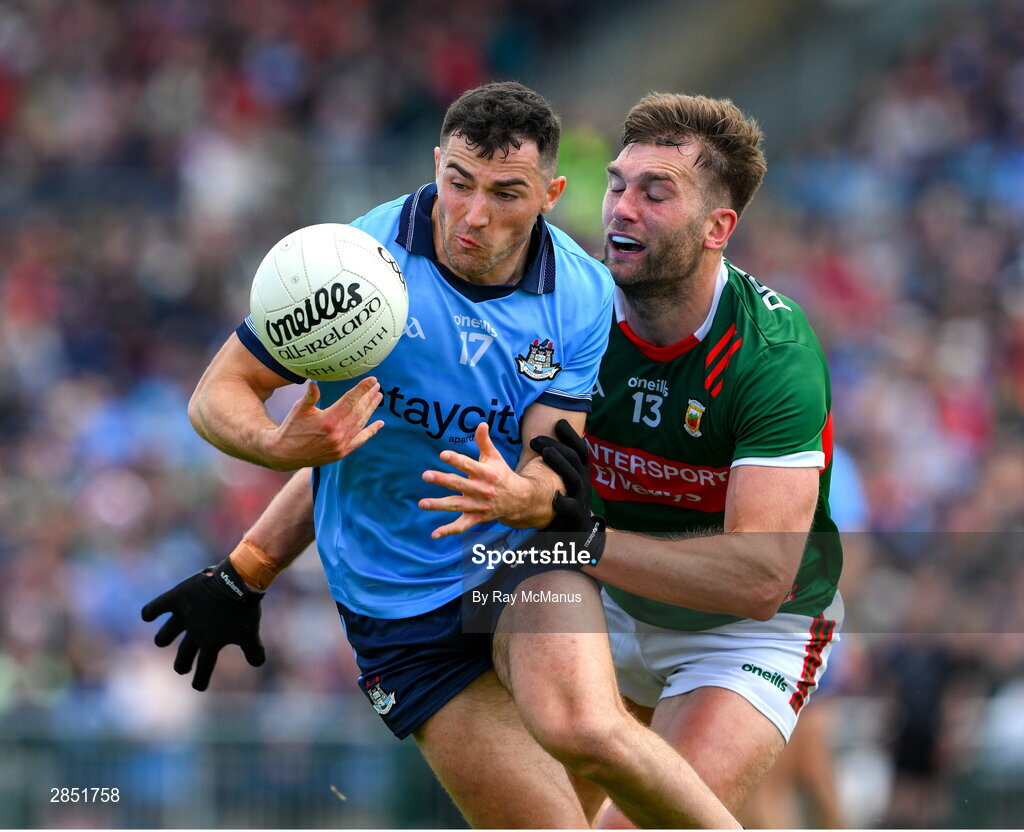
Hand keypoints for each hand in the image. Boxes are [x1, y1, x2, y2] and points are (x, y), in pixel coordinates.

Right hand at [141, 558, 265, 690]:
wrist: (236, 580)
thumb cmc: (244, 608)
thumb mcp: (250, 632)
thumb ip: (253, 650)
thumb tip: (258, 664)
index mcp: (211, 643)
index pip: (204, 667)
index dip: (201, 680)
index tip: (198, 687)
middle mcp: (194, 633)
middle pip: (183, 655)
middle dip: (182, 664)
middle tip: (182, 667)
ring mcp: (184, 616)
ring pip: (166, 635)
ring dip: (164, 638)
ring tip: (162, 641)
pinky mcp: (177, 598)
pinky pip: (157, 607)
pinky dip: (150, 611)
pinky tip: (148, 615)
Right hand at [263, 378, 383, 469]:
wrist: (284, 454)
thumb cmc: (291, 428)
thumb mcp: (299, 409)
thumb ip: (310, 396)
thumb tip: (314, 382)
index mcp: (328, 420)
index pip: (350, 400)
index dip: (362, 389)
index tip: (373, 380)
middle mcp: (337, 433)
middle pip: (358, 411)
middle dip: (369, 397)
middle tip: (377, 386)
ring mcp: (341, 444)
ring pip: (361, 423)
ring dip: (371, 410)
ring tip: (378, 397)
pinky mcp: (342, 453)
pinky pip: (360, 440)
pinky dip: (371, 431)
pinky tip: (380, 423)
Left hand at [419, 422, 531, 538]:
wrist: (519, 500)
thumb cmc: (502, 474)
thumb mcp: (495, 457)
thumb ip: (485, 442)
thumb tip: (481, 423)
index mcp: (487, 473)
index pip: (469, 465)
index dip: (456, 460)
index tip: (443, 454)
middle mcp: (482, 490)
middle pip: (460, 484)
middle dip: (442, 480)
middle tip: (426, 475)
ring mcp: (478, 505)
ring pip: (457, 505)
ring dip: (439, 505)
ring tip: (422, 503)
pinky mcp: (476, 518)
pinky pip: (461, 526)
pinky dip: (448, 531)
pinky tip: (434, 534)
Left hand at [530, 419, 605, 563]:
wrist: (576, 534)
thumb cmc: (565, 502)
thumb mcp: (564, 480)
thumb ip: (557, 463)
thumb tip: (545, 442)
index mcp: (580, 471)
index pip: (580, 448)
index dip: (571, 435)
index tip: (558, 422)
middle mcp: (583, 482)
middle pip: (575, 458)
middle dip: (557, 446)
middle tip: (536, 440)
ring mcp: (581, 498)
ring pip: (574, 477)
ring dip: (560, 464)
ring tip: (545, 454)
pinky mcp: (576, 516)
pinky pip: (571, 507)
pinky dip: (563, 502)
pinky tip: (554, 498)